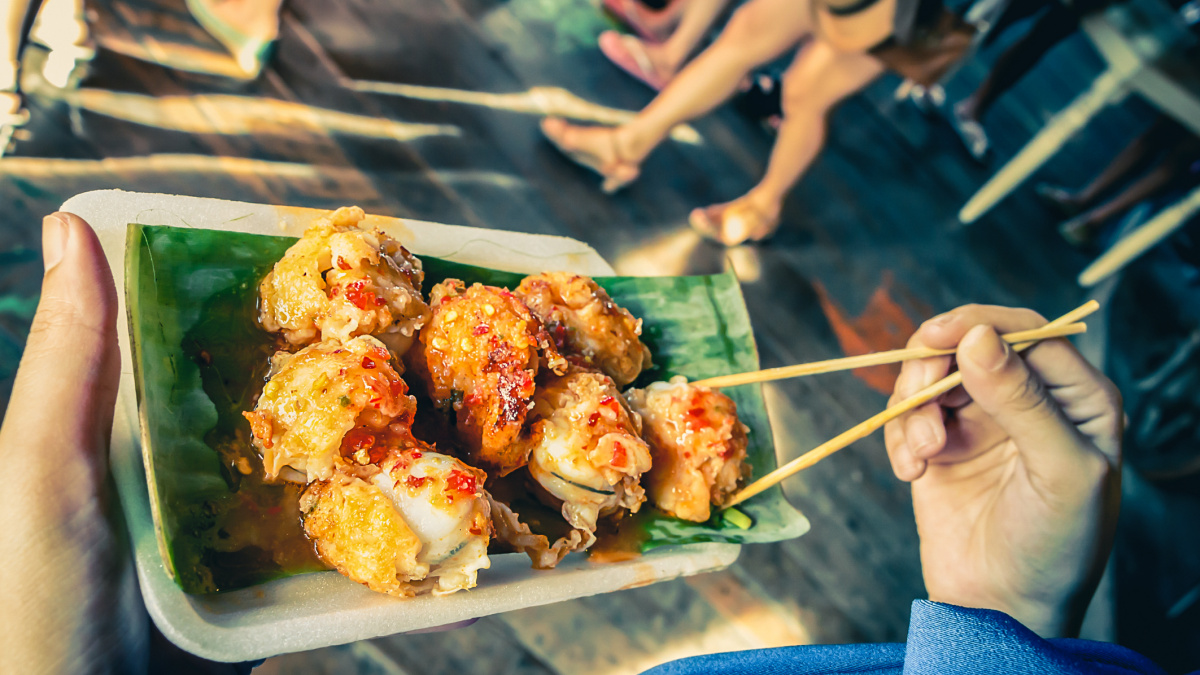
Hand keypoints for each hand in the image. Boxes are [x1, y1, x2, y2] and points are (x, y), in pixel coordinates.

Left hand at [0, 214, 473, 674]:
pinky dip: (387, 524)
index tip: (343, 252)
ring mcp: (245, 534)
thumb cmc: (38, 599)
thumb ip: (68, 362)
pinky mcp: (278, 594)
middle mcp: (199, 468)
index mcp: (139, 424)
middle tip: (427, 323)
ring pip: (326, 470)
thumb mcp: (45, 470)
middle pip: (286, 399)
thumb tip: (69, 225)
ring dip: (385, 443)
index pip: (215, 337)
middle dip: (351, 362)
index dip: (272, 293)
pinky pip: (340, 548)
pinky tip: (436, 502)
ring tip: (456, 400)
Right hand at [884, 305, 1121, 637]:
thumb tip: (977, 337)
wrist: (1001, 609)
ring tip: (923, 455)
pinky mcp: (940, 445)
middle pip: (969, 344)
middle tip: (919, 396)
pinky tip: (912, 473)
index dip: (980, 325)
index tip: (936, 337)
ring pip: (931, 374)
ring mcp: (981, 421)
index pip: (1030, 334)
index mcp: (1077, 398)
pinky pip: (905, 413)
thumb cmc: (1054, 546)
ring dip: (915, 408)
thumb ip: (1023, 401)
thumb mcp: (1057, 472)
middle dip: (935, 366)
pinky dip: (899, 437)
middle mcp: (1028, 400)